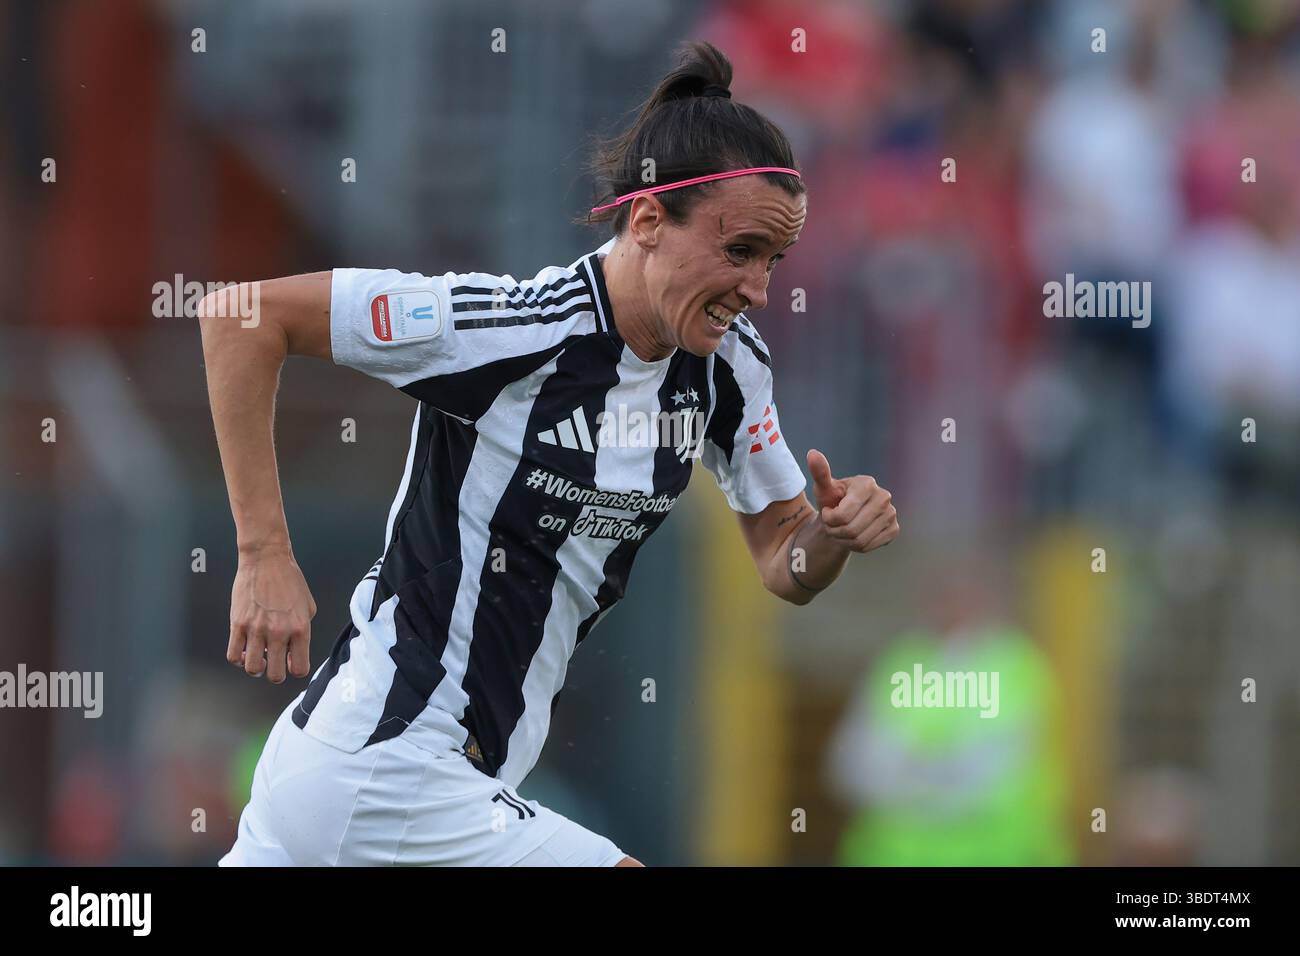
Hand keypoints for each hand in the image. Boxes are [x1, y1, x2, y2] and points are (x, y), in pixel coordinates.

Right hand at [227, 547, 316, 682]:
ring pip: (252, 669)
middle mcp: (279, 632)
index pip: (299, 668)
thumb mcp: (307, 606)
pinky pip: (233, 656)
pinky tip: (244, 649)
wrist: (266, 559)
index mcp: (300, 628)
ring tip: (258, 656)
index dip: (294, 669)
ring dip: (256, 668)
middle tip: (273, 663)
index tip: (290, 662)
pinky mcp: (237, 624)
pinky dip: (238, 659)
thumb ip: (302, 631)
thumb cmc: (290, 580)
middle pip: (275, 675)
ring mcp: (256, 629)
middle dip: (275, 674)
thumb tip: (292, 651)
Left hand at [807, 448, 898, 553]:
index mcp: (867, 483)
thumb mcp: (823, 488)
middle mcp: (884, 497)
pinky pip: (868, 546)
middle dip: (835, 531)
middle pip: (851, 529)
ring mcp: (891, 513)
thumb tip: (812, 454)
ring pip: (859, 540)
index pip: (842, 515)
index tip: (827, 512)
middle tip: (832, 525)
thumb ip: (820, 473)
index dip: (829, 519)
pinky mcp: (894, 529)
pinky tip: (853, 536)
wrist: (844, 516)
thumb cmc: (832, 499)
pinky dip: (856, 546)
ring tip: (840, 530)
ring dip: (843, 540)